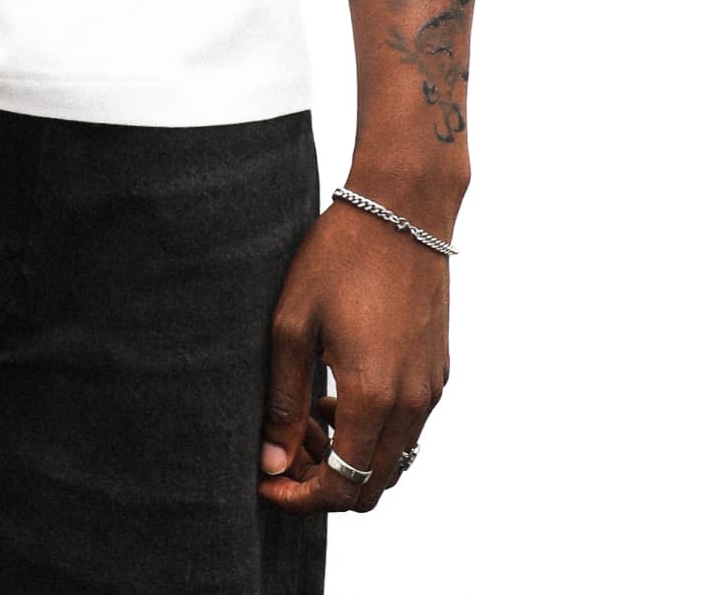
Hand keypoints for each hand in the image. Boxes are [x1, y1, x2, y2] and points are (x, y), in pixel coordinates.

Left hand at [256, 198, 449, 515]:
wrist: (402, 208)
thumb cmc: (340, 255)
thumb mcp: (293, 324)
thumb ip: (283, 401)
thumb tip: (273, 462)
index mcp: (374, 396)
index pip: (341, 488)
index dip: (300, 498)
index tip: (267, 482)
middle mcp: (412, 403)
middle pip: (371, 488)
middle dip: (323, 483)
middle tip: (285, 448)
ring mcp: (431, 388)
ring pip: (392, 461)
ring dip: (349, 459)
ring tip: (307, 416)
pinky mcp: (438, 371)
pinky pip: (407, 428)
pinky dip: (373, 432)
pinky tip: (338, 392)